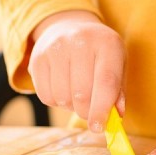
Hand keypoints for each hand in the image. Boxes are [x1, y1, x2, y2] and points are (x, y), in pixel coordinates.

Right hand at [29, 10, 125, 131]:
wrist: (68, 26)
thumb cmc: (98, 52)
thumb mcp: (116, 63)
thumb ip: (117, 91)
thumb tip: (114, 118)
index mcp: (107, 43)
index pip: (106, 82)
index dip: (102, 110)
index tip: (98, 128)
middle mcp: (80, 41)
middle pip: (82, 94)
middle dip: (86, 112)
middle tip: (89, 111)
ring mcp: (56, 48)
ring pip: (62, 98)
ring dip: (70, 105)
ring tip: (75, 93)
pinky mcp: (38, 58)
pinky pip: (45, 96)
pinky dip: (55, 101)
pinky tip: (62, 88)